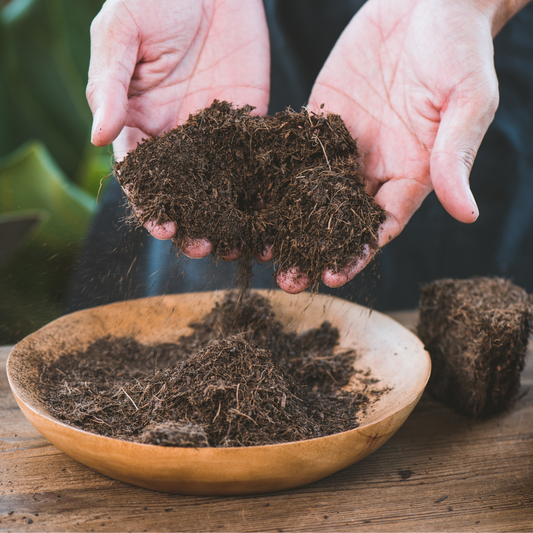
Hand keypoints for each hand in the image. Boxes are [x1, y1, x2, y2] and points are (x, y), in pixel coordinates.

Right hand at [87, 0, 269, 257]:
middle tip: (202, 247)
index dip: (151, 204)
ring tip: (239, 245)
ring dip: (228, 218)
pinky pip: (255, 160)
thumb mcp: (120, 34)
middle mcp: (177, 138)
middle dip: (192, 222)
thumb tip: (100, 138)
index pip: (142, 175)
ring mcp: (215, 135)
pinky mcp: (248, 124)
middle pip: (183, 191)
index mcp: (140, 123)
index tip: (164, 228)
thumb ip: (109, 85)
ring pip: (220, 186)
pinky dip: (263, 189)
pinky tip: (273, 215)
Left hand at [278, 0, 503, 292]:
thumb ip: (455, 157)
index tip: (332, 276)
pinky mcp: (319, 118)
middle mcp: (372, 167)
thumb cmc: (460, 48)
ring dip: (286, 222)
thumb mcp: (466, 102)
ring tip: (259, 249)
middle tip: (286, 280)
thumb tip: (468, 214)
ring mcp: (343, 144)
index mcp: (409, 172)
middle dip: (313, 250)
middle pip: (339, 220)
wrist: (428, 0)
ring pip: (311, 193)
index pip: (381, 224)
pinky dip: (272, 174)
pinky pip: (294, 150)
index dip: (358, 252)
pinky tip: (247, 195)